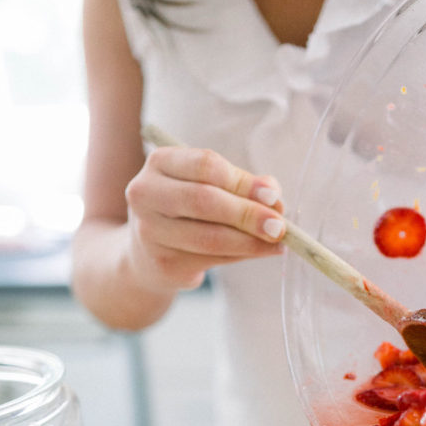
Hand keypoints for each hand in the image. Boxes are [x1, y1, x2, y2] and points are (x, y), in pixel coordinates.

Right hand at [124, 144, 285, 293]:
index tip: (273, 196)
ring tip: (277, 242)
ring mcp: (150, 231)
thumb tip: (273, 196)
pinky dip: (241, 256)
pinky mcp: (162, 263)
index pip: (205, 165)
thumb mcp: (210, 186)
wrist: (148, 252)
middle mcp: (146, 194)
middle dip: (248, 214)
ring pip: (209, 237)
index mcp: (160, 162)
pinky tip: (261, 252)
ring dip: (250, 242)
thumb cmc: (187, 210)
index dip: (243, 181)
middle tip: (279, 226)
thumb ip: (241, 186)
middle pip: (204, 201)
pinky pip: (211, 259)